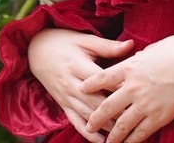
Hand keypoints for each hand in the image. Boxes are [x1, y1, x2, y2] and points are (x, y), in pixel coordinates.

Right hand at [28, 28, 135, 142]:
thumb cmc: (63, 42)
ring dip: (106, 125)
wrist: (35, 50)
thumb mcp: (84, 40)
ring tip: (124, 133)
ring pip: (88, 115)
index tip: (138, 93)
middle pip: (95, 101)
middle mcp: (71, 84)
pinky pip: (76, 122)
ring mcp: (66, 96)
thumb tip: (131, 44)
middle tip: (135, 118)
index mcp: (78, 65)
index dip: (120, 88)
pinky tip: (102, 141)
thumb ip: (107, 46)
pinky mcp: (63, 105)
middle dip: (116, 112)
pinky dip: (88, 134)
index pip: (102, 80)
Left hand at [80, 33, 173, 142]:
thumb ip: (139, 59)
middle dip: (96, 118)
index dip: (90, 84)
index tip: (80, 89)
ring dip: (112, 136)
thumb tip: (135, 60)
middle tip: (88, 126)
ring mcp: (145, 103)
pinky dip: (133, 141)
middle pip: (107, 106)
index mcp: (130, 67)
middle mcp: (133, 87)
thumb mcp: (151, 49)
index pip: (103, 77)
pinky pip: (142, 132)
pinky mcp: (159, 116)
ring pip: (122, 124)